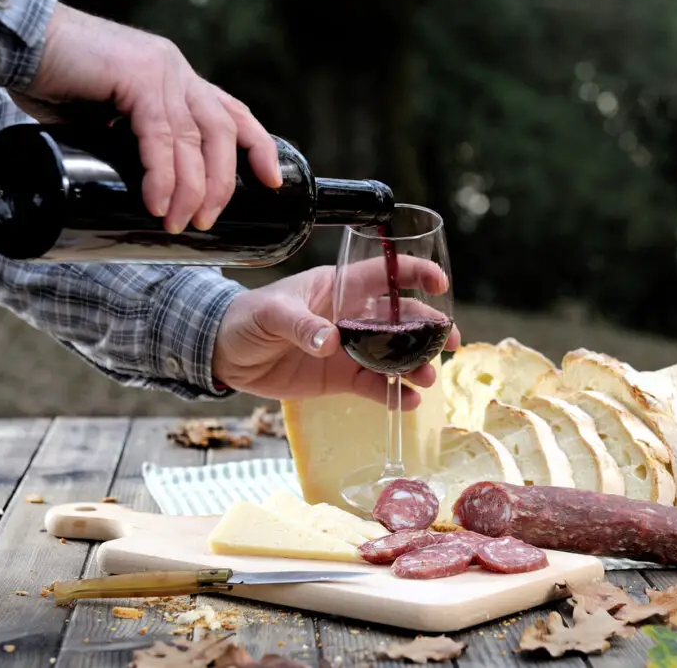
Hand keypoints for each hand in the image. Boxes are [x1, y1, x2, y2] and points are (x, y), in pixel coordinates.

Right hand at [11, 3, 281, 234]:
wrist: (15, 43)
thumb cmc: (55, 80)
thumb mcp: (106, 116)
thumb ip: (129, 142)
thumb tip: (139, 190)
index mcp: (177, 79)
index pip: (231, 113)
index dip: (256, 147)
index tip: (272, 182)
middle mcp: (176, 70)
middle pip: (220, 133)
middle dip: (222, 183)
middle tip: (207, 221)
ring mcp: (160, 70)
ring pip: (194, 139)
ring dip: (191, 188)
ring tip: (180, 222)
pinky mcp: (135, 76)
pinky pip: (160, 135)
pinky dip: (162, 174)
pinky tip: (158, 201)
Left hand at [213, 259, 460, 409]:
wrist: (225, 354)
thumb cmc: (247, 318)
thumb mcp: (271, 314)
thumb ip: (301, 326)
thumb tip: (330, 343)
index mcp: (339, 287)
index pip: (385, 274)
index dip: (414, 273)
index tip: (440, 284)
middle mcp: (352, 315)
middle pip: (402, 317)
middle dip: (430, 328)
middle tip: (451, 343)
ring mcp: (350, 347)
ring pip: (394, 354)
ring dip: (416, 364)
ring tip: (428, 378)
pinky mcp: (341, 377)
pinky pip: (374, 385)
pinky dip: (393, 395)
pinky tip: (407, 403)